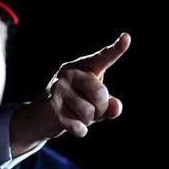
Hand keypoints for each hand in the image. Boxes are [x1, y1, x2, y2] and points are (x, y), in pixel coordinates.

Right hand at [11, 33, 129, 154]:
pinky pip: (78, 125)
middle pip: (100, 93)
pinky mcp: (51, 104)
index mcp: (83, 66)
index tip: (127, 38)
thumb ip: (110, 105)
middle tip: (92, 111)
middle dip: (101, 109)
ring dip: (88, 121)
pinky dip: (79, 130)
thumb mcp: (96, 104)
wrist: (42, 117)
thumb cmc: (75, 105)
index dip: (116, 49)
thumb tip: (116, 107)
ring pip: (89, 112)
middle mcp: (70, 72)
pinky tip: (72, 125)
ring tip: (77, 115)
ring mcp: (59, 87)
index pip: (102, 58)